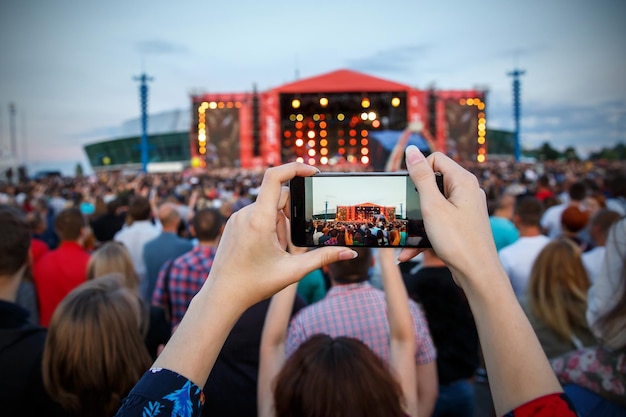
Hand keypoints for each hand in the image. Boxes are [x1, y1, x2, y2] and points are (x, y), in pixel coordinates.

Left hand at [200, 162, 356, 311]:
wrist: (222, 296)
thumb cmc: (255, 284)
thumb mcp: (293, 271)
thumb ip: (323, 258)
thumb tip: (349, 253)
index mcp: (259, 220)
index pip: (275, 177)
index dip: (295, 168)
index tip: (312, 172)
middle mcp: (245, 214)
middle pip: (278, 197)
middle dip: (291, 214)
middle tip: (290, 243)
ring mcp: (237, 218)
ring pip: (268, 207)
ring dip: (279, 223)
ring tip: (276, 251)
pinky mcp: (233, 224)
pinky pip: (256, 214)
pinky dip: (267, 226)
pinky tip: (265, 249)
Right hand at [398, 146, 498, 284]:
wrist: (478, 275)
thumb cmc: (458, 240)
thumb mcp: (432, 206)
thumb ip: (421, 177)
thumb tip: (412, 150)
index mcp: (463, 181)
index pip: (436, 159)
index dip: (419, 171)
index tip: (409, 190)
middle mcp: (467, 192)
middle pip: (433, 182)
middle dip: (415, 199)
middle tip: (404, 212)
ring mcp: (466, 210)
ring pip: (434, 206)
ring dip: (417, 221)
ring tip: (402, 237)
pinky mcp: (462, 226)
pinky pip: (439, 223)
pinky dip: (425, 235)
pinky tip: (409, 253)